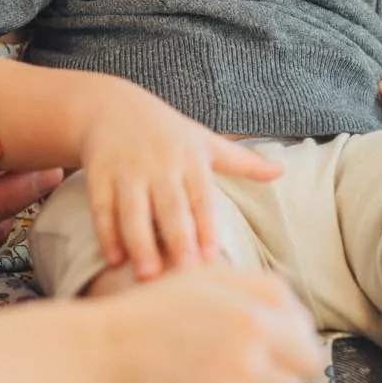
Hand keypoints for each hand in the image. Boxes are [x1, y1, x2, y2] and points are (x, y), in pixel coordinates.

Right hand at [82, 93, 280, 279]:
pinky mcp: (99, 173)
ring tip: (146, 275)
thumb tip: (281, 171)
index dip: (205, 225)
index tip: (211, 256)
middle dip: (175, 238)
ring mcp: (127, 169)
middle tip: (182, 273)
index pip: (201, 196)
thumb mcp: (206, 141)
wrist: (112, 107)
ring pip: (133, 209)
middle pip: (169, 205)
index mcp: (190, 158)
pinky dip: (107, 232)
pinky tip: (114, 258)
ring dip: (139, 241)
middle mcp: (160, 163)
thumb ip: (242, 162)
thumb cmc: (168, 132)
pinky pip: (103, 206)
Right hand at [105, 264, 323, 382]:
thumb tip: (305, 325)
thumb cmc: (156, 311)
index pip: (311, 360)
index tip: (271, 358)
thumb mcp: (213, 278)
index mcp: (257, 322)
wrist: (99, 354)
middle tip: (235, 376)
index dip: (292, 359)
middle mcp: (249, 365)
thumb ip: (269, 291)